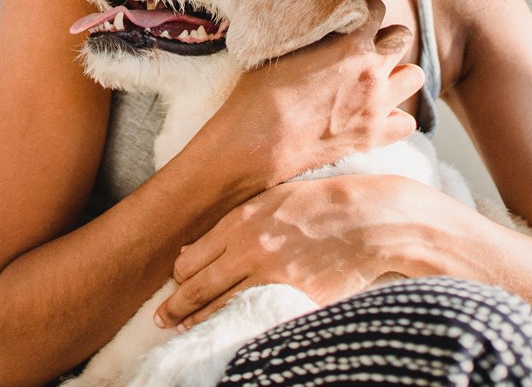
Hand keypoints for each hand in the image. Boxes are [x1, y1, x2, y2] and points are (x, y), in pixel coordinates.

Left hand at [154, 174, 445, 330]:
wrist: (369, 219)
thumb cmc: (318, 205)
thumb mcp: (268, 201)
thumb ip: (230, 225)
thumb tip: (191, 252)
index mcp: (240, 222)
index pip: (191, 260)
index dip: (178, 277)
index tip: (175, 285)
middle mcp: (249, 249)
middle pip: (197, 288)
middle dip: (175, 307)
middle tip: (162, 319)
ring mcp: (271, 276)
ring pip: (221, 307)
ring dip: (199, 320)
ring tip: (184, 329)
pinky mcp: (295, 297)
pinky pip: (255, 316)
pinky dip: (236, 325)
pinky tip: (227, 330)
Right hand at [205, 0, 424, 186]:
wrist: (258, 141)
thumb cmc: (260, 93)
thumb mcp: (286, 50)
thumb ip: (316, 36)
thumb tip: (324, 27)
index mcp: (350, 43)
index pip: (376, 9)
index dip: (364, 13)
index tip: (355, 20)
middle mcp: (372, 71)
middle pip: (402, 38)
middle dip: (387, 38)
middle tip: (368, 48)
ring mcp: (377, 105)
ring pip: (415, 76)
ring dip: (398, 74)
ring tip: (379, 79)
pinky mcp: (374, 136)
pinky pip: (408, 122)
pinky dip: (395, 118)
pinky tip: (377, 116)